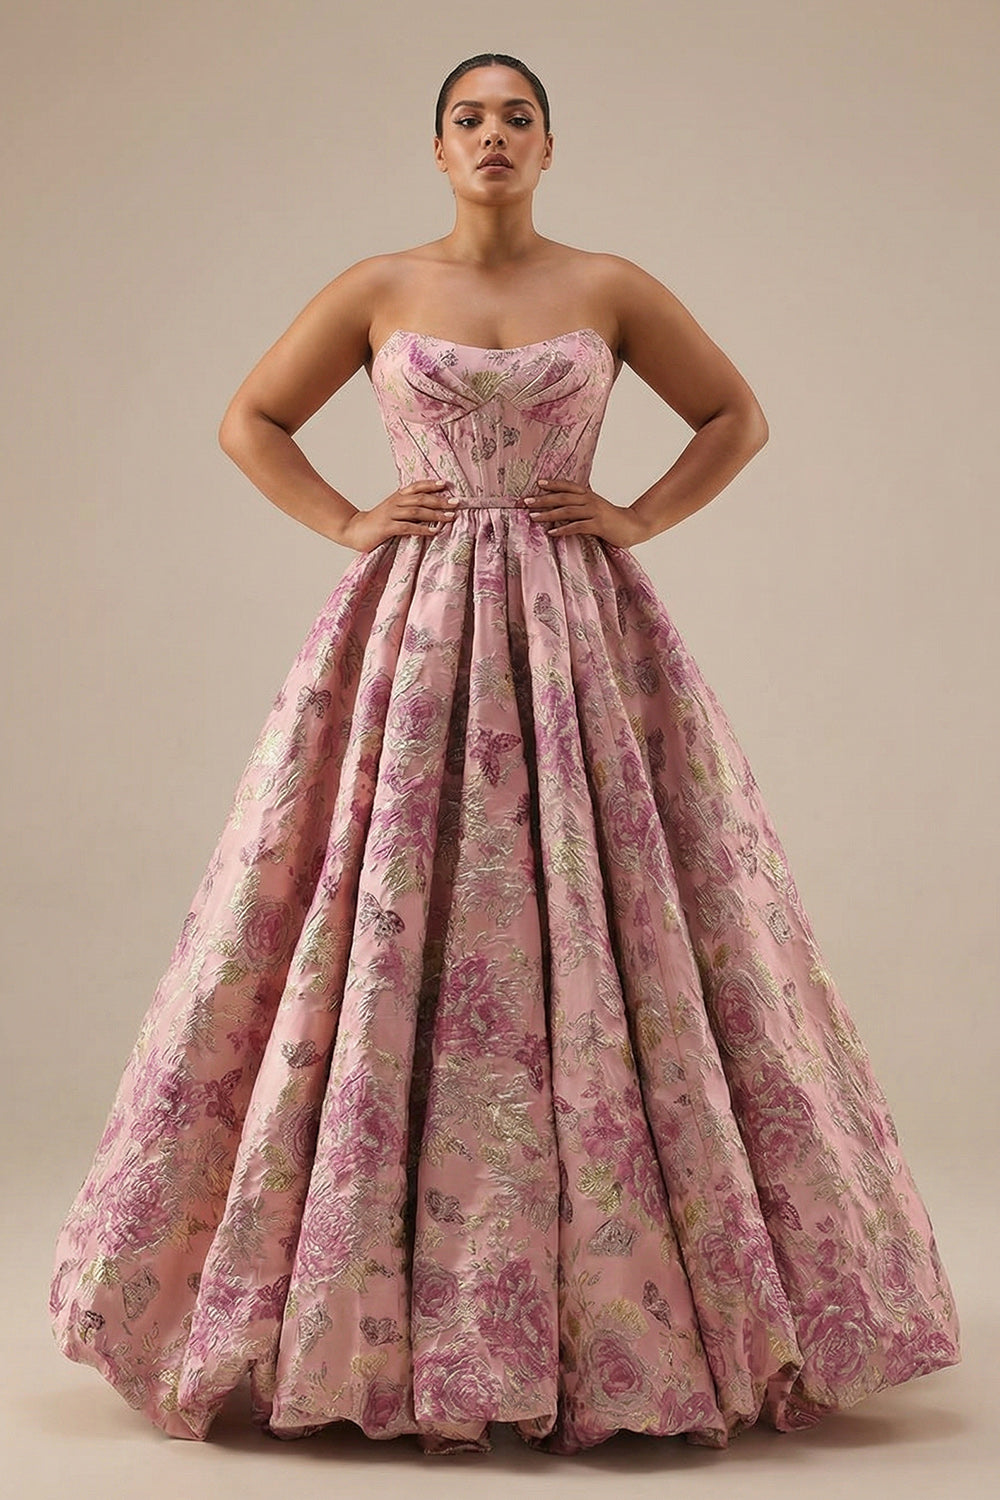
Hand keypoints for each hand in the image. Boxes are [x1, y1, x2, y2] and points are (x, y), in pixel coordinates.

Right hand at [338, 480, 457, 552]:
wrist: (353, 530)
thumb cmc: (376, 522)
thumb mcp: (392, 510)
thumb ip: (407, 508)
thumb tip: (429, 510)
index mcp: (397, 496)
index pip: (416, 486)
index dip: (431, 484)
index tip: (446, 484)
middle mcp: (395, 502)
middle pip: (421, 498)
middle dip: (440, 500)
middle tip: (456, 502)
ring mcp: (390, 514)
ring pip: (416, 512)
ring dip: (435, 514)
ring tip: (450, 517)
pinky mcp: (387, 528)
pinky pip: (408, 527)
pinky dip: (422, 529)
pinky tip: (433, 531)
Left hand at [523, 479, 650, 546]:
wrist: (635, 526)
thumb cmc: (612, 520)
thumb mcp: (596, 509)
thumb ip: (581, 507)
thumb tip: (561, 510)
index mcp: (589, 495)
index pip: (568, 486)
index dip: (553, 483)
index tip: (538, 483)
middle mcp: (590, 500)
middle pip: (563, 497)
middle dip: (543, 499)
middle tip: (526, 501)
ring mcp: (595, 512)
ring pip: (568, 511)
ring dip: (548, 514)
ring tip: (533, 516)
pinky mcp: (599, 525)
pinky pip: (578, 526)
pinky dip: (564, 529)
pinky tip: (552, 533)